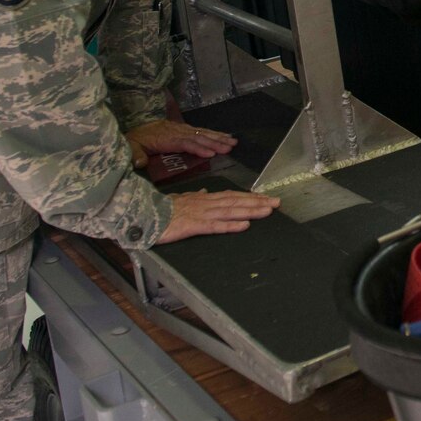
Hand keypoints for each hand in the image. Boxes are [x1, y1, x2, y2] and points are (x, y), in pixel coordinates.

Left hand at [127, 120, 236, 170]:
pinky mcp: (183, 129)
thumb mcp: (130, 147)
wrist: (131, 132)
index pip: (183, 143)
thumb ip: (135, 155)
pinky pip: (200, 131)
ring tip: (233, 141)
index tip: (211, 154)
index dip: (197, 148)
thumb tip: (140, 162)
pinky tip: (223, 135)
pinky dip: (213, 133)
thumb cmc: (132, 142)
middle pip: (197, 136)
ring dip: (218, 137)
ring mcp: (180, 129)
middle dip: (214, 142)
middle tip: (230, 147)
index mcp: (164, 138)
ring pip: (201, 133)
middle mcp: (175, 131)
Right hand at [156, 189, 278, 243]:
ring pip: (231, 211)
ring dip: (250, 211)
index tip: (265, 198)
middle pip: (236, 202)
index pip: (232, 196)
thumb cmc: (161, 209)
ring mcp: (201, 214)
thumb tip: (205, 193)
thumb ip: (195, 197)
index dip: (250, 196)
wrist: (143, 214)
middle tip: (276, 203)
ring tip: (268, 211)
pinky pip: (215, 226)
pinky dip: (231, 226)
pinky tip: (244, 226)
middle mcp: (206, 203)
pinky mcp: (193, 225)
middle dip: (258, 202)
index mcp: (204, 198)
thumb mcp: (180, 199)